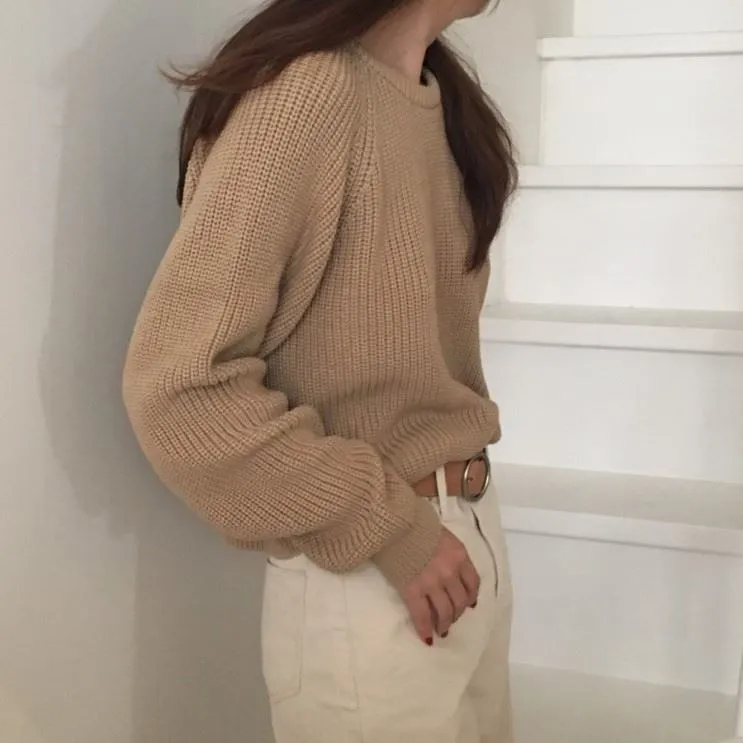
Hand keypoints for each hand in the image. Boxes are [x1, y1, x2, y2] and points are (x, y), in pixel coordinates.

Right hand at [402, 528, 479, 644]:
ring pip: (444, 611)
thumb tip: (447, 563)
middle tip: (450, 620)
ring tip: (441, 631)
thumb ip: (448, 550)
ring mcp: (432, 582)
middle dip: (456, 614)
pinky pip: (422, 615)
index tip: (469, 605)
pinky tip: (426, 637)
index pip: (473, 582)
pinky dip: (424, 629)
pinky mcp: (413, 590)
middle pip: (459, 601)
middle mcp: (450, 571)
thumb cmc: (414, 522)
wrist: (393, 522)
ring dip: (444, 624)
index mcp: (459, 555)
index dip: (471, 597)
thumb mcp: (441, 532)